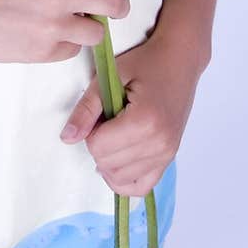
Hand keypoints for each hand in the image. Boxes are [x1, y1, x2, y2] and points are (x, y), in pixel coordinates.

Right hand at [0, 0, 133, 63]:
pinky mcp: (43, 52)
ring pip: (98, 32)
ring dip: (91, 26)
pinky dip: (66, 44)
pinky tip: (47, 35)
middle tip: (108, 4)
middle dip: (117, 5)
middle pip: (115, 3)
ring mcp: (52, 27)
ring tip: (72, 21)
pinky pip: (72, 50)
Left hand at [59, 29, 203, 196]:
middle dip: (98, 143)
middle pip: (107, 164)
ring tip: (116, 133)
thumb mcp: (111, 76)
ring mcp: (167, 154)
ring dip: (109, 160)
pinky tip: (119, 159)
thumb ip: (87, 107)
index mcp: (144, 121)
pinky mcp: (169, 159)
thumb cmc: (146, 62)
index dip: (91, 129)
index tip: (101, 110)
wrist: (180, 60)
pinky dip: (124, 179)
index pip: (98, 146)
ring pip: (120, 178)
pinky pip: (141, 187)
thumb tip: (67, 138)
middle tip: (108, 119)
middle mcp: (159, 144)